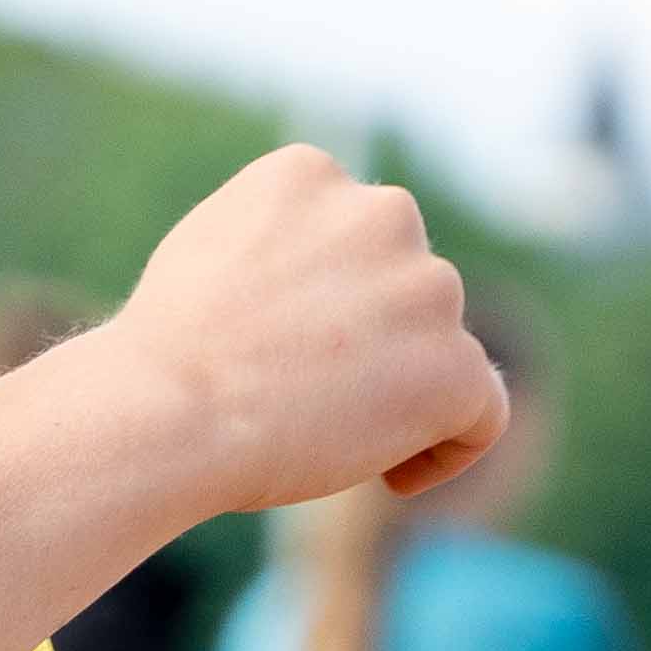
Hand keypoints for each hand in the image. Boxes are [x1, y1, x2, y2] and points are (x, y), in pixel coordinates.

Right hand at [99, 146, 507, 513]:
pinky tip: (393, 477)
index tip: (293, 352)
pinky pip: (484, 412)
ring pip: (442, 349)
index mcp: (312, 172)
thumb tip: (324, 282)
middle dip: (375, 343)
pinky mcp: (454, 363)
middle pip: (406, 288)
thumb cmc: (166, 355)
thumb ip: (281, 246)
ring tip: (332, 438)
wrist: (168, 408)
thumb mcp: (212, 253)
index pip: (355, 236)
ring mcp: (427, 285)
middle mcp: (383, 212)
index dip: (335, 300)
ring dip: (404, 392)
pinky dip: (449, 449)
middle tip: (309, 401)